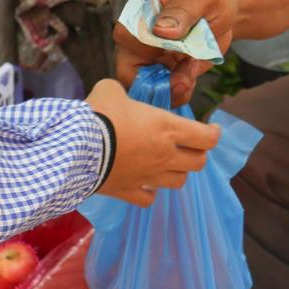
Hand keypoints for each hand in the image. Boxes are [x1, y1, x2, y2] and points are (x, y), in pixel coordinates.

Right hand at [86, 79, 220, 205]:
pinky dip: (150, 192)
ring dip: (177, 173)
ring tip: (166, 164)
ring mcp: (149, 177)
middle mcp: (165, 155)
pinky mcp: (129, 192)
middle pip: (198, 163)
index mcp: (167, 129)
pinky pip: (149, 198)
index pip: (207, 138)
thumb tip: (117, 96)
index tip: (210, 129)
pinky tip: (144, 184)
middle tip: (188, 146)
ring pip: (179, 182)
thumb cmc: (99, 115)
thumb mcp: (110, 90)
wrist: (75, 149)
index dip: (213, 134)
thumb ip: (121, 92)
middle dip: (197, 154)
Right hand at [114, 0, 237, 106]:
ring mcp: (148, 55)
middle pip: (126, 67)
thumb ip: (183, 10)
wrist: (224, 12)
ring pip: (143, 86)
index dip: (144, 51)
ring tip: (191, 78)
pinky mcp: (161, 71)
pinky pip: (160, 92)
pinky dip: (176, 94)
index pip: (126, 35)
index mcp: (143, 9)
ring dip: (168, 91)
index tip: (175, 52)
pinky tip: (190, 80)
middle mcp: (138, 34)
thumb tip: (159, 29)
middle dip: (154, 84)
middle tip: (184, 83)